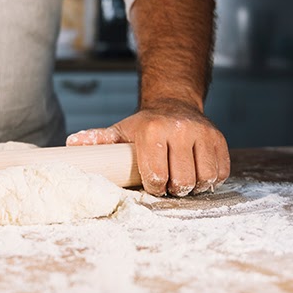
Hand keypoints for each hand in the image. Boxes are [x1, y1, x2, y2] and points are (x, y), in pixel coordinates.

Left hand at [66, 99, 229, 195]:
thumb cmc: (144, 125)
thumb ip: (98, 140)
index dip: (154, 186)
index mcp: (152, 130)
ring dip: (194, 187)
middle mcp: (179, 129)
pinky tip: (198, 174)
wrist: (173, 103)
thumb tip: (72, 143)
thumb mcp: (120, 131)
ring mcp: (203, 133)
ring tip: (182, 180)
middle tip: (168, 184)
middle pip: (181, 180)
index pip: (156, 175)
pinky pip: (221, 172)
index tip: (152, 183)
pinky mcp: (220, 139)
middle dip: (173, 189)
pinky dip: (211, 180)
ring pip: (204, 178)